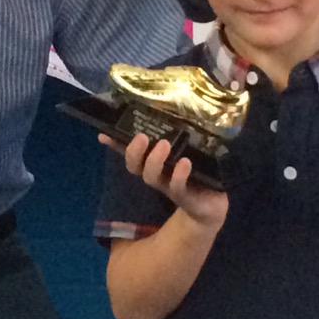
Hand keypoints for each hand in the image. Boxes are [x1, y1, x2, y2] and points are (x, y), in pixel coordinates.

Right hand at [99, 132, 227, 228]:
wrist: (214, 204)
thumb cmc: (197, 173)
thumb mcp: (187, 152)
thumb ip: (176, 138)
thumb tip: (168, 115)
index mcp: (154, 163)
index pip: (130, 152)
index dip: (115, 144)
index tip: (103, 134)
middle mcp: (158, 175)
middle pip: (135, 166)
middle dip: (134, 152)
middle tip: (141, 137)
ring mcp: (169, 186)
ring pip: (152, 177)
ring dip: (154, 161)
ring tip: (163, 145)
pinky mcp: (185, 197)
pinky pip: (177, 187)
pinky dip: (179, 175)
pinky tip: (184, 163)